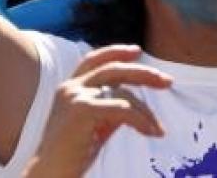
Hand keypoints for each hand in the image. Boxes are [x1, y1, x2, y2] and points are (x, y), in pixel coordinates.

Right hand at [24, 45, 171, 177]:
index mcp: (69, 87)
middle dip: (143, 73)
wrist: (48, 173)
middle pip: (114, 69)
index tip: (137, 50)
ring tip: (159, 129)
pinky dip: (141, 120)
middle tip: (167, 81)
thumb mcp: (93, 124)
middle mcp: (70, 87)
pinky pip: (123, 108)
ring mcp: (75, 96)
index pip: (94, 59)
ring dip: (146, 111)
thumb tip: (136, 102)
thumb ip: (109, 108)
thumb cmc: (70, 155)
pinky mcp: (82, 109)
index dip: (115, 52)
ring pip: (122, 92)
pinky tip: (152, 131)